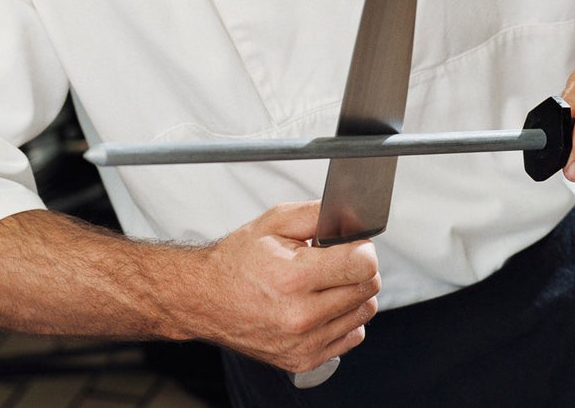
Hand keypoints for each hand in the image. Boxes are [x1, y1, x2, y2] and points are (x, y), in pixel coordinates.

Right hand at [190, 201, 379, 372]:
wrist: (206, 299)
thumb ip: (321, 214)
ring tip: (324, 283)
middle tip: (333, 262)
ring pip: (364, 312)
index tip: (349, 245)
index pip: (363, 264)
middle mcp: (300, 316)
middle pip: (368, 288)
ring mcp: (303, 343)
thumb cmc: (240, 259)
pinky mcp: (304, 360)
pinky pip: (353, 335)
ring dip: (352, 293)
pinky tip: (320, 305)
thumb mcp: (276, 221)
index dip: (361, 249)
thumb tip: (356, 218)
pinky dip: (343, 318)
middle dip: (357, 269)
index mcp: (294, 278)